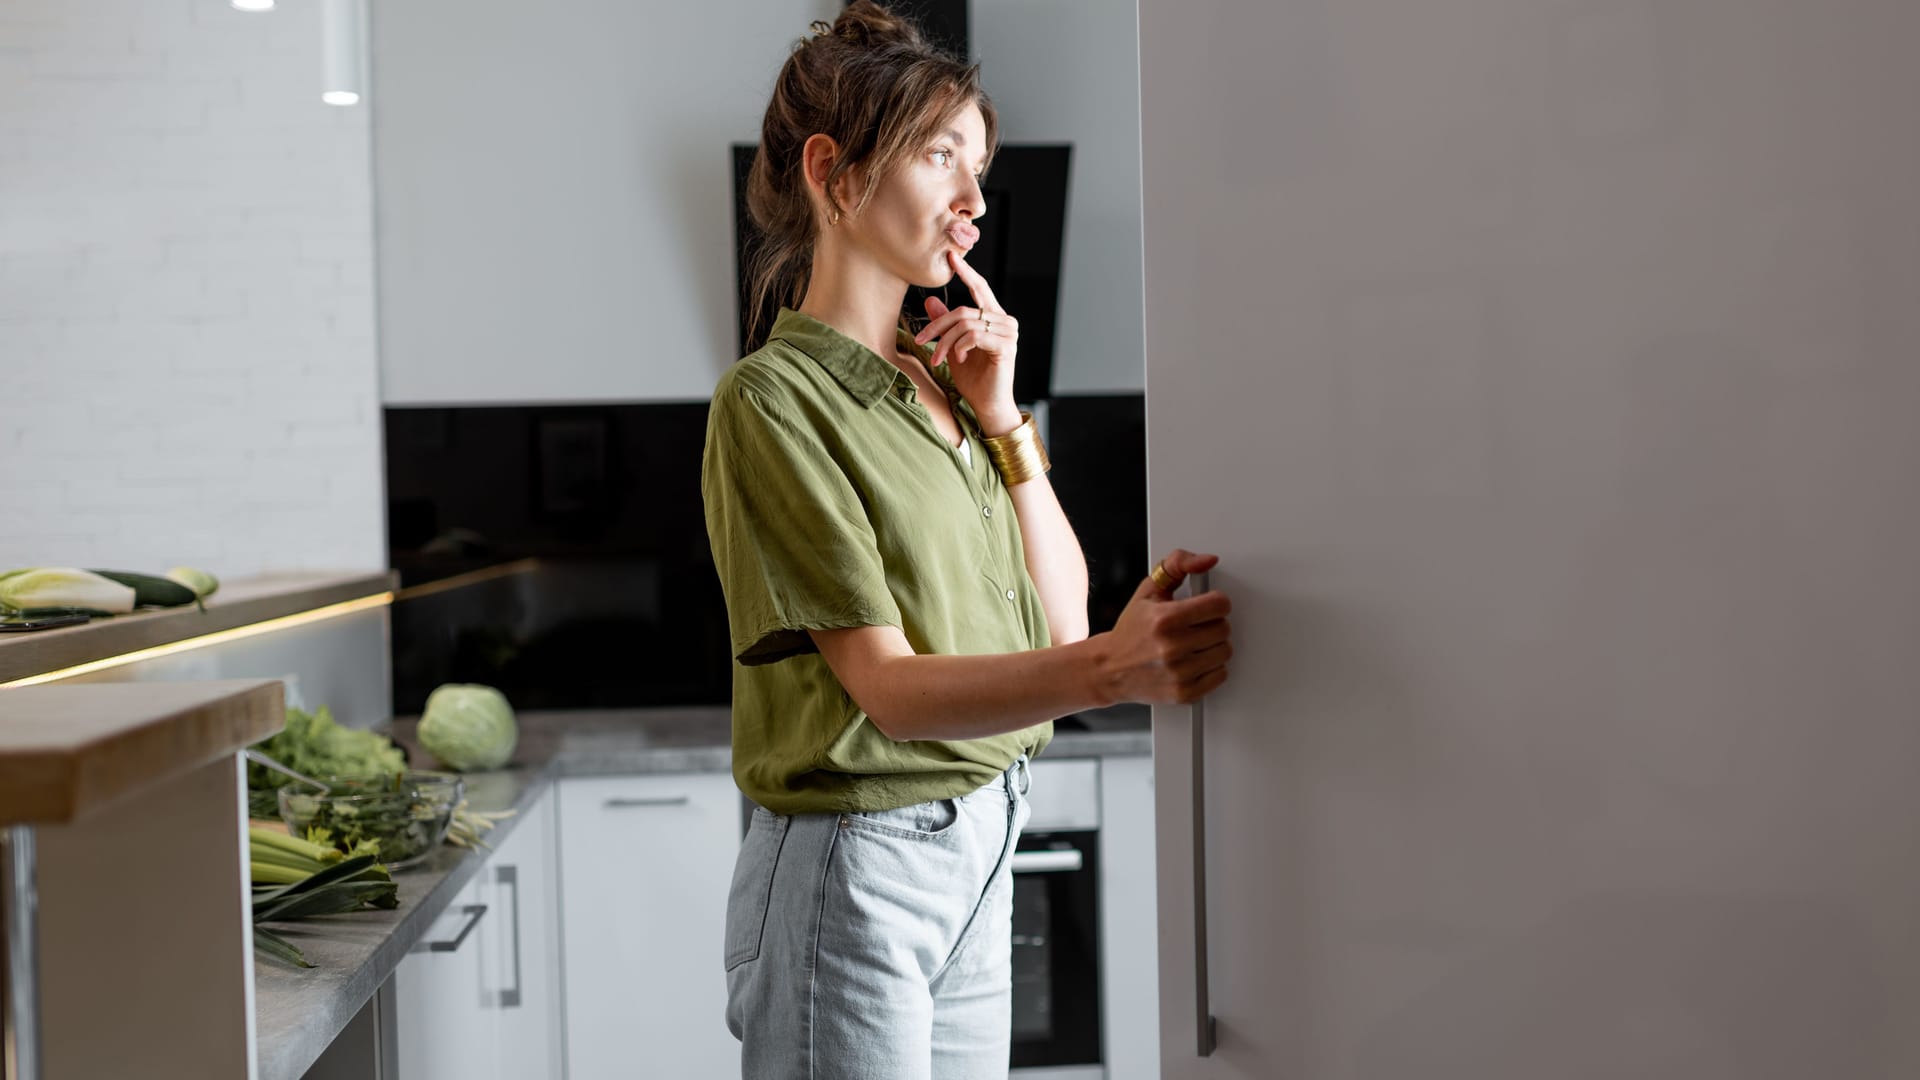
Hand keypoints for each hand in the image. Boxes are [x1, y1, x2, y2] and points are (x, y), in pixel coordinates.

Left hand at [913, 249, 1019, 427]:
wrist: (988, 403)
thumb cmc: (974, 378)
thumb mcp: (953, 347)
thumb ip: (946, 324)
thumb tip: (930, 301)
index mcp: (994, 317)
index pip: (980, 288)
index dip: (966, 272)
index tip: (950, 257)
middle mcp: (1004, 321)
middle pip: (963, 310)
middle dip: (937, 326)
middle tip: (921, 340)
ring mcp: (1007, 333)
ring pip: (965, 324)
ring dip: (945, 342)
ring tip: (939, 359)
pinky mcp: (1005, 346)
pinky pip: (973, 336)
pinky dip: (959, 347)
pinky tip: (957, 360)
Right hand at [1094, 550, 1231, 705]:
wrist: (1110, 669)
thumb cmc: (1131, 630)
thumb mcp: (1149, 590)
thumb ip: (1177, 565)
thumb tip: (1207, 560)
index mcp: (1165, 619)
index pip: (1219, 605)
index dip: (1215, 603)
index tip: (1207, 607)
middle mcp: (1172, 647)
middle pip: (1224, 629)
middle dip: (1212, 624)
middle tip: (1195, 627)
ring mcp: (1179, 673)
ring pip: (1225, 652)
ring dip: (1213, 646)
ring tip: (1193, 644)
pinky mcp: (1184, 693)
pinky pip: (1220, 675)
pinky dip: (1211, 668)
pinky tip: (1193, 661)